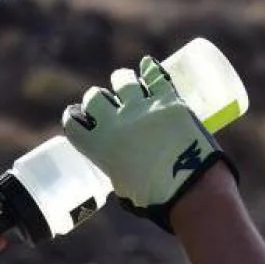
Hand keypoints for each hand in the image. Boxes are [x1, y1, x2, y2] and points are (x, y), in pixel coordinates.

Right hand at [62, 56, 237, 232]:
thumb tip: (120, 162)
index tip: (78, 116)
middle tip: (104, 101)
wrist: (191, 190)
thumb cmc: (157, 198)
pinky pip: (155, 76)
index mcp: (99, 147)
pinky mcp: (168, 101)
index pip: (73, 123)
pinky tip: (148, 65)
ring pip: (123, 81)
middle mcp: (115, 123)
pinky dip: (150, 68)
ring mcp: (142, 109)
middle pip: (95, 98)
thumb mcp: (124, 188)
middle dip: (96, 98)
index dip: (74, 117)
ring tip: (123, 80)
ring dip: (121, 79)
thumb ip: (116, 169)